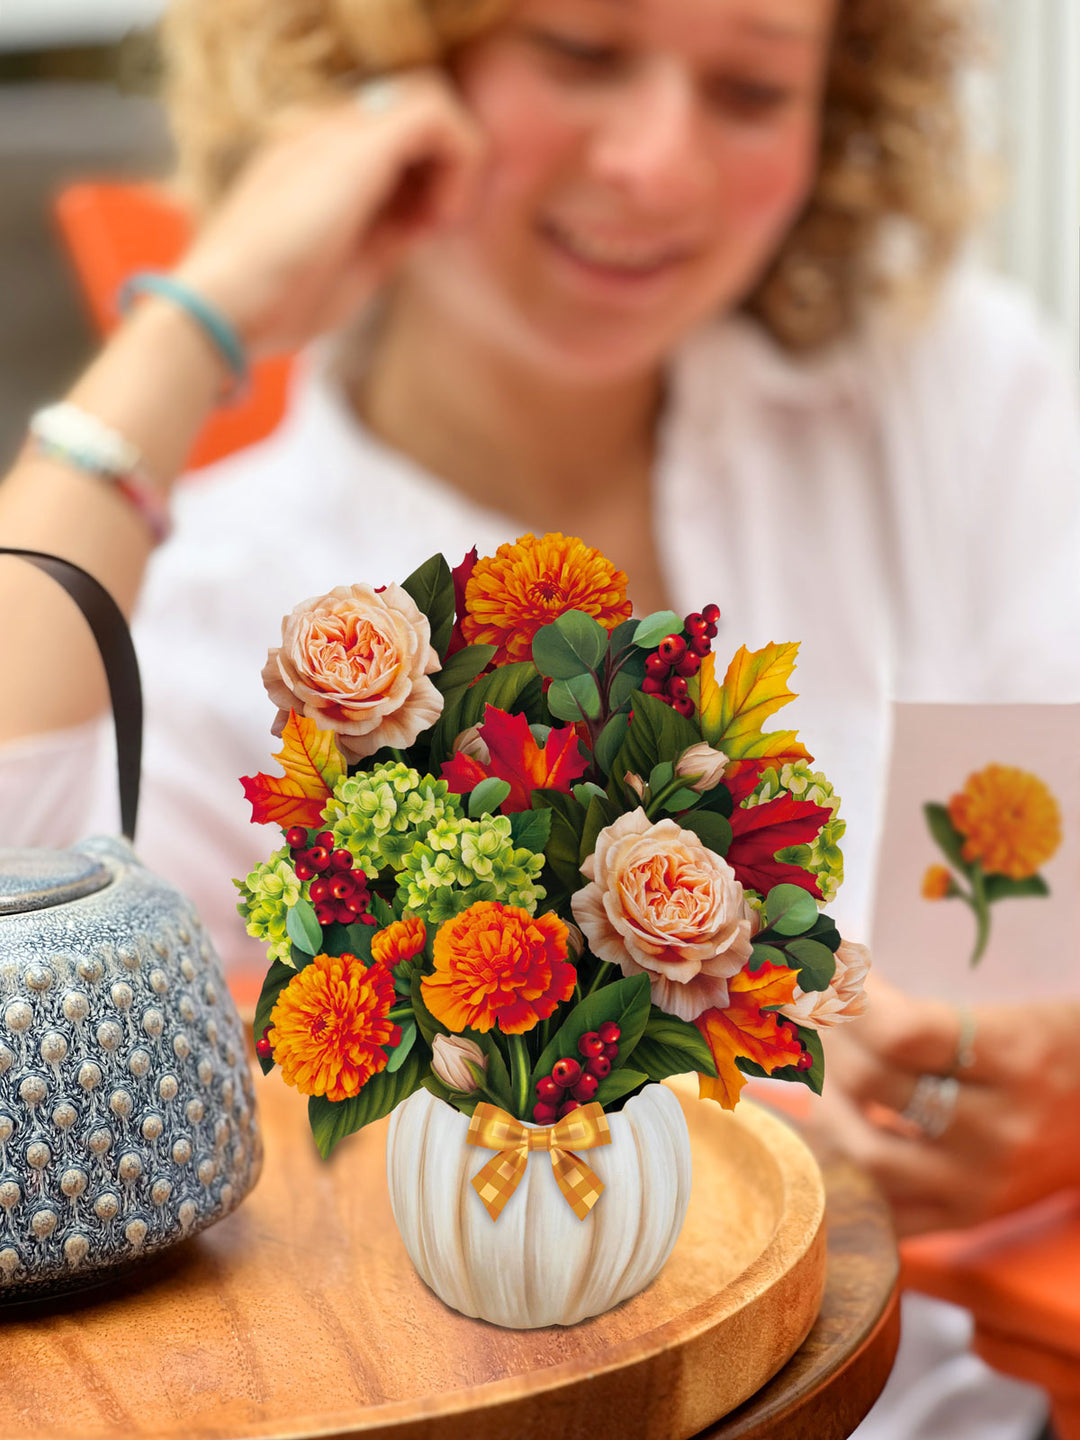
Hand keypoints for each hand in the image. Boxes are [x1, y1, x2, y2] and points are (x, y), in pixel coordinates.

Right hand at [174, 70, 484, 355]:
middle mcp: (326, 132)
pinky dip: (461, 161)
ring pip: (430, 99)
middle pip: (411, 111)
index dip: (425, 180)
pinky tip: (440, 214)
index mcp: (316, 158)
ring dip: (457, 158)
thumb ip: (388, 235)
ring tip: (442, 217)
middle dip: (445, 163)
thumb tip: (426, 220)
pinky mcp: (357, 143)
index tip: (423, 233)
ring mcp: (337, 130)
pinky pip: (437, 115)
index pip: (390, 139)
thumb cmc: (278, 303)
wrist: (227, 305)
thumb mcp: (351, 266)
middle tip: (440, 221)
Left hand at [815, 972, 1079, 1235]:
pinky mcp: (968, 1218)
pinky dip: (847, 1171)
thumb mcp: (1014, 1009)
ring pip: (866, 1154)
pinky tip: (835, 1129)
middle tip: (816, 1012)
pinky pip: (883, 1211)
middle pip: (873, 1083)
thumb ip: (931, 1002)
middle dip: (827, 1038)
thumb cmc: (1058, 1044)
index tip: (832, 967)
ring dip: (825, 1104)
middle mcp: (999, 1128)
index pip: (901, 1032)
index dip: (848, 995)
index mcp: (1015, 1056)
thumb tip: (833, 973)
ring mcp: (981, 1183)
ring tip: (822, 1071)